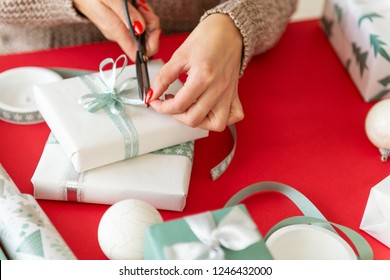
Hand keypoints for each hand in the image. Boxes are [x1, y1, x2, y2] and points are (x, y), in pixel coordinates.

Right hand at [73, 0, 160, 60]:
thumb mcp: (111, 0)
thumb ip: (127, 15)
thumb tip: (141, 29)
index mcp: (117, 33)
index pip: (139, 53)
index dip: (152, 45)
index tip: (155, 29)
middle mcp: (119, 35)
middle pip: (145, 39)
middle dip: (151, 24)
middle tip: (143, 7)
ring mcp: (119, 29)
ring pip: (143, 29)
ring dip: (146, 15)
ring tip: (138, 3)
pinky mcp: (120, 23)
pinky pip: (137, 22)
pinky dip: (140, 12)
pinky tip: (135, 3)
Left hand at [148, 14, 243, 131]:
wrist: (229, 29)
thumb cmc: (207, 38)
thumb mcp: (180, 55)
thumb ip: (164, 77)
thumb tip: (152, 94)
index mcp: (203, 77)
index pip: (179, 105)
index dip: (161, 107)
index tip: (155, 101)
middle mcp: (218, 89)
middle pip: (194, 119)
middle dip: (175, 115)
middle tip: (169, 103)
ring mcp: (228, 93)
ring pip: (216, 124)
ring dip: (199, 121)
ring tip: (189, 109)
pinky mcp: (235, 94)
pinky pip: (234, 116)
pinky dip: (222, 118)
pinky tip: (209, 110)